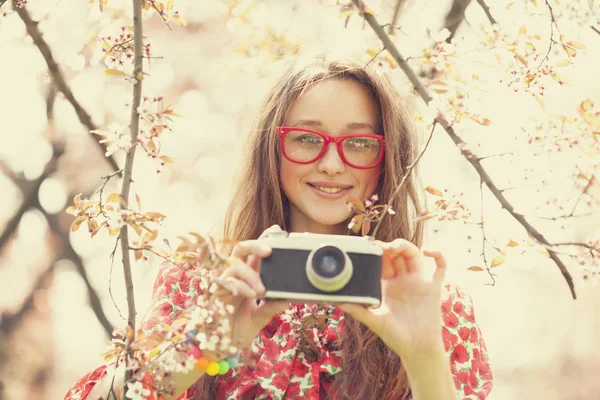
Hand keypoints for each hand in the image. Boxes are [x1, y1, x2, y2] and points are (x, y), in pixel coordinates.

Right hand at [210, 225, 287, 350]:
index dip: (262, 239)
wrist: (222, 347)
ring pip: (235, 264)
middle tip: (269, 251)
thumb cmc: (239, 329)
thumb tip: (288, 297)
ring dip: (250, 275)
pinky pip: (226, 280)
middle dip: (255, 245)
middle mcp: (233, 275)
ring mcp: (222, 282)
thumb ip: (272, 306)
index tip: (275, 230)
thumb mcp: (261, 316)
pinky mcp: (212, 291)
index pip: (253, 253)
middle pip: (240, 248)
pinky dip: (241, 286)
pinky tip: (251, 295)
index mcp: (245, 276)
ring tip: (261, 291)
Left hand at [338, 239, 446, 359]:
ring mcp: (419, 283)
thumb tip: (337, 301)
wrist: (417, 350)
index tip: (370, 246)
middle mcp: (403, 281)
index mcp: (388, 286)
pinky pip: (440, 267)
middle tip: (382, 246)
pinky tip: (427, 251)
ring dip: (407, 246)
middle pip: (398, 255)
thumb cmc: (395, 337)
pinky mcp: (434, 288)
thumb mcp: (374, 321)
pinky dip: (438, 255)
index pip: (383, 262)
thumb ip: (357, 310)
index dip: (378, 252)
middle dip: (390, 246)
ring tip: (396, 246)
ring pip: (415, 256)